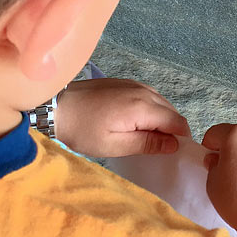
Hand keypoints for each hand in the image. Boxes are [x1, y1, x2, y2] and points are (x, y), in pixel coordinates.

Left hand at [53, 78, 190, 157]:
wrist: (57, 106)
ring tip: (144, 138)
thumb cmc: (83, 130)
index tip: (171, 154)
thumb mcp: (114, 145)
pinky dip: (150, 111)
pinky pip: (149, 97)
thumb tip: (174, 144)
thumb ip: (147, 143)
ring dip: (160, 121)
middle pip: (171, 112)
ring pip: (161, 104)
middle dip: (171, 131)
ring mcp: (135, 84)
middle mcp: (144, 91)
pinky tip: (135, 123)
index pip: (177, 122)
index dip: (180, 139)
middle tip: (156, 149)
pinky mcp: (126, 82)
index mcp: (143, 106)